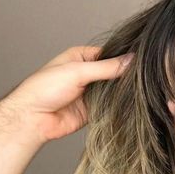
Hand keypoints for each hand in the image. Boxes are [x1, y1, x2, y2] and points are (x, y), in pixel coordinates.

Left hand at [0, 46, 132, 143]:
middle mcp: (87, 74)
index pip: (110, 55)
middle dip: (124, 77)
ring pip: (113, 91)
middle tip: (141, 80)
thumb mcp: (78, 72)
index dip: (123, 58)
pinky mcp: (93, 110)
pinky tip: (128, 106)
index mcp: (81, 58)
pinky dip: (117, 107)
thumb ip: (106, 68)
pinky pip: (110, 107)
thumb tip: (131, 60)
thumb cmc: (44, 89)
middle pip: (114, 73)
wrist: (33, 118)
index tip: (140, 62)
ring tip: (137, 93)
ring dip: (121, 93)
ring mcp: (90, 93)